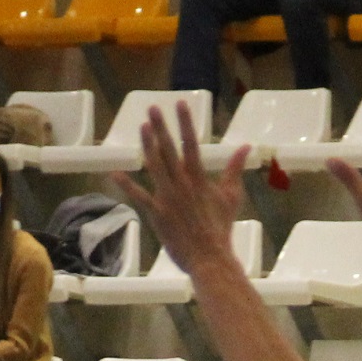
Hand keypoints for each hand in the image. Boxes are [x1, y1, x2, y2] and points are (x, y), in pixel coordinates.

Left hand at [110, 111, 252, 284]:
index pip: (191, 143)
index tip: (180, 103)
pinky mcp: (156, 213)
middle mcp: (182, 183)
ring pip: (154, 166)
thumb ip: (235, 169)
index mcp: (199, 178)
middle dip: (161, 127)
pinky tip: (115, 173)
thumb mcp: (231, 196)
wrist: (209, 257)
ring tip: (142, 127)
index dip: (185, 122)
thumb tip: (246, 147)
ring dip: (147, 146)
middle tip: (152, 108)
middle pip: (169, 149)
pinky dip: (127, 185)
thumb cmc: (221, 227)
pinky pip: (139, 196)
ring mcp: (167, 197)